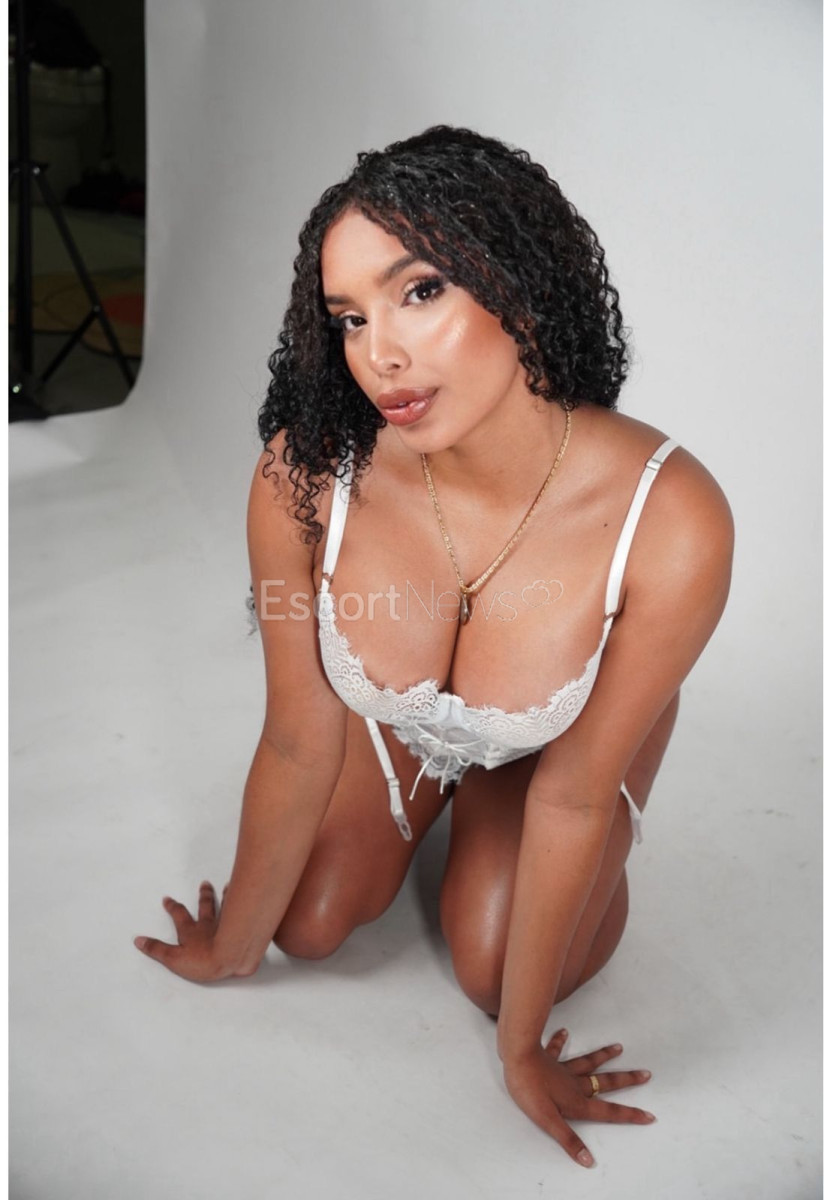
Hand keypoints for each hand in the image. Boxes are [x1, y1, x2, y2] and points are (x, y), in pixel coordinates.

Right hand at [134, 881, 240, 982]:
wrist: (231, 958)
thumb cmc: (202, 960)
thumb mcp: (173, 958)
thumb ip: (156, 949)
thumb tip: (138, 940)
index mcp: (190, 931)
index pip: (179, 915)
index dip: (173, 907)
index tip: (167, 898)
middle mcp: (207, 924)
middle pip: (205, 906)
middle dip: (203, 895)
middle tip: (204, 883)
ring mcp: (225, 925)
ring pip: (224, 906)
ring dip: (224, 896)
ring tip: (226, 885)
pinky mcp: (241, 929)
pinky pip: (242, 912)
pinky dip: (243, 904)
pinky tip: (248, 898)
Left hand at [502, 1028, 654, 1168]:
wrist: (517, 1057)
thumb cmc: (530, 1090)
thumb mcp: (548, 1121)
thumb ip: (569, 1140)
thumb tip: (590, 1161)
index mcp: (577, 1101)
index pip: (608, 1112)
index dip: (629, 1115)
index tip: (650, 1115)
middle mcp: (574, 1084)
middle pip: (605, 1082)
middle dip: (626, 1080)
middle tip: (646, 1073)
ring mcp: (562, 1069)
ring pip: (588, 1062)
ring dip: (603, 1056)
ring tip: (619, 1047)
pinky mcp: (547, 1058)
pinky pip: (557, 1049)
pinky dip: (561, 1041)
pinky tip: (565, 1032)